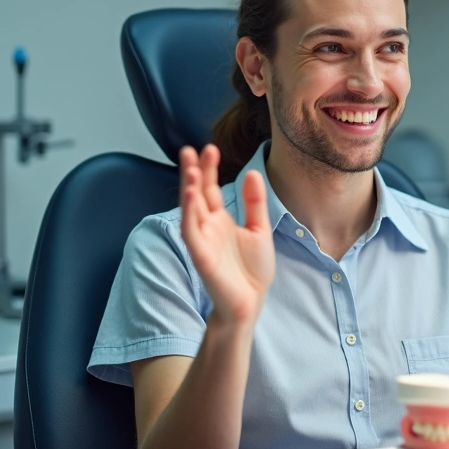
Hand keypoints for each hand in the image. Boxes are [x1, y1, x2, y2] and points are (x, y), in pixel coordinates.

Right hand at [179, 145, 274, 326]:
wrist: (251, 301)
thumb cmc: (253, 269)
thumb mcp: (259, 229)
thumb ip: (254, 203)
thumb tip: (252, 172)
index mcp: (220, 219)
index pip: (210, 189)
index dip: (209, 169)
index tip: (210, 148)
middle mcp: (208, 226)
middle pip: (197, 194)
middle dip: (194, 172)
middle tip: (190, 149)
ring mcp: (202, 240)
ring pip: (190, 210)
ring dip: (189, 189)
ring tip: (191, 167)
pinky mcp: (201, 256)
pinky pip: (191, 232)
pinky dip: (189, 214)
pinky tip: (190, 196)